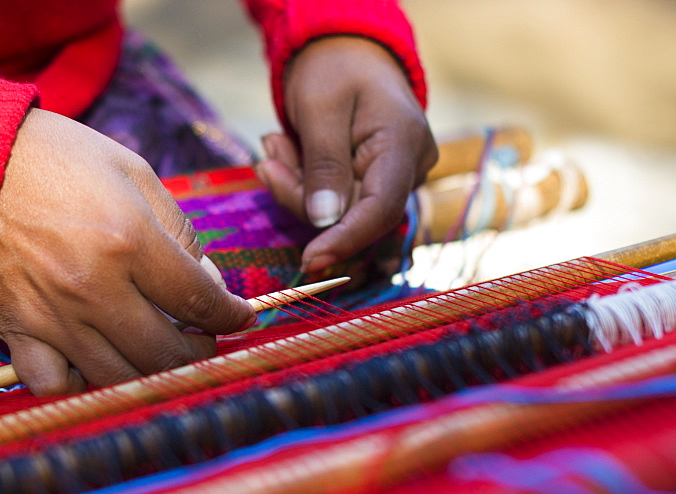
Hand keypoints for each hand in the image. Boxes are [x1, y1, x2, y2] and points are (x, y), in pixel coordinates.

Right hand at [0, 109, 254, 394]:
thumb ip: (178, 230)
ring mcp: (54, 315)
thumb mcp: (134, 172)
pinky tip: (97, 365)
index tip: (241, 318)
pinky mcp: (19, 329)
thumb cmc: (57, 158)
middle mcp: (95, 287)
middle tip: (205, 340)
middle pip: (166, 352)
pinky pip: (54, 384)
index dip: (231, 316)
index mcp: (130, 241)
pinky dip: (81, 385)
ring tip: (162, 353)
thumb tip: (206, 281)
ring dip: (152, 373)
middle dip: (200, 352)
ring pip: (119, 377)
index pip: (199, 301)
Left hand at [256, 37, 437, 273]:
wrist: (343, 50)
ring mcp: (391, 176)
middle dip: (300, 192)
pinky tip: (287, 148)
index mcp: (403, 144)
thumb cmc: (334, 67)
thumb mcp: (319, 107)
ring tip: (275, 141)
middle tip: (267, 155)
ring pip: (336, 209)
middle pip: (351, 212)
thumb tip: (325, 221)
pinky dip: (302, 181)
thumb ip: (324, 165)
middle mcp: (408, 167)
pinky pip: (332, 198)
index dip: (344, 239)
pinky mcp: (370, 182)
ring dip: (296, 183)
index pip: (380, 209)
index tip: (308, 261)